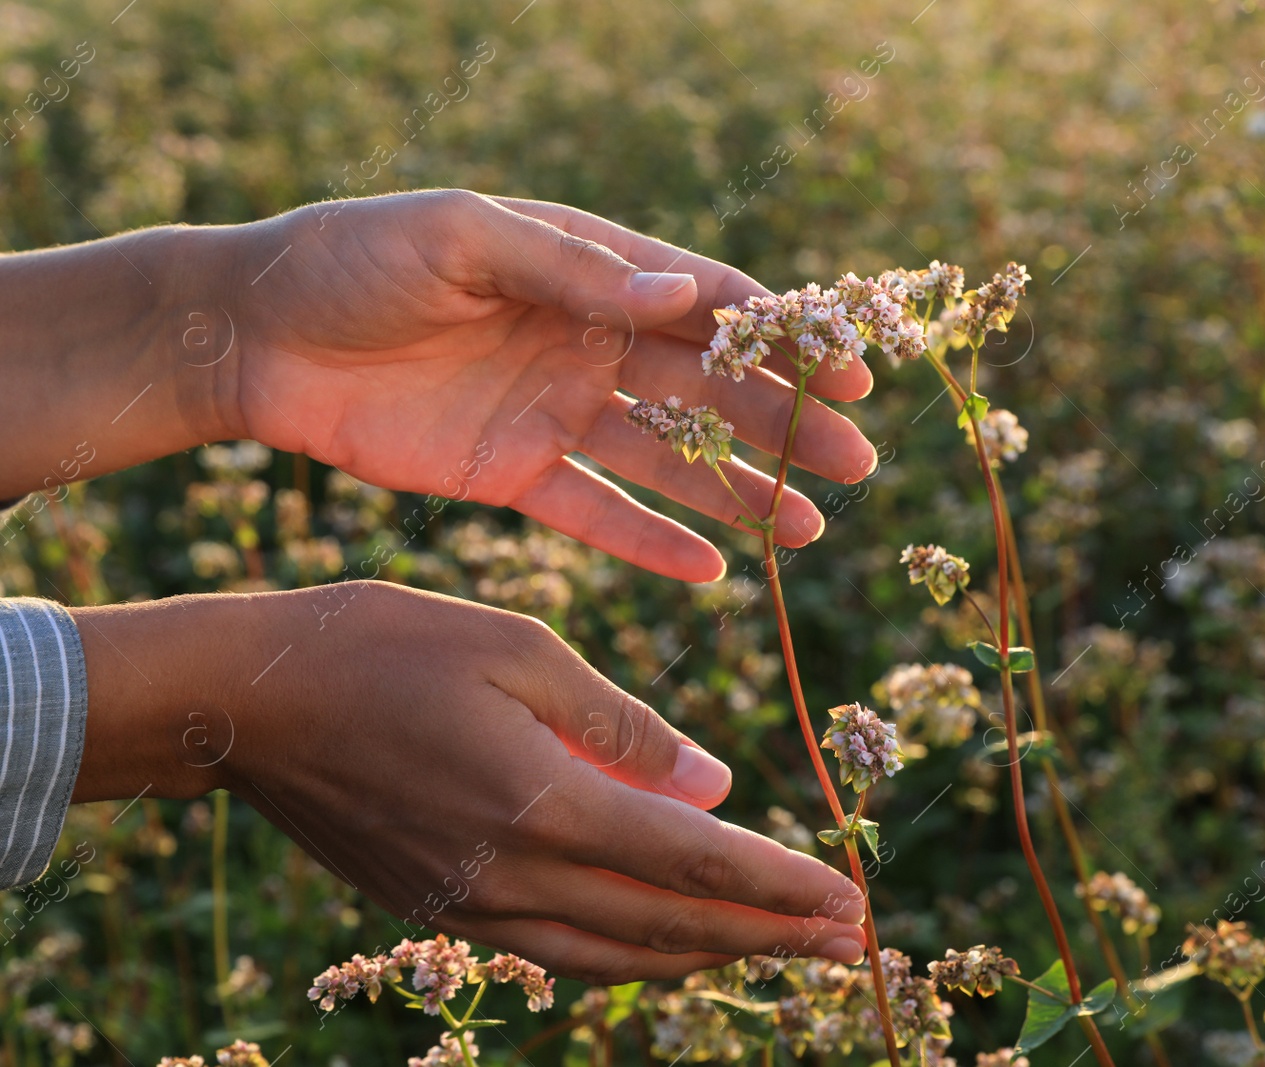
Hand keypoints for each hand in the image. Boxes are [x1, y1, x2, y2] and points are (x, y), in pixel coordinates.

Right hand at [70, 584, 867, 983]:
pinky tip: (663, 939)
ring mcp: (470, 908)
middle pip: (667, 927)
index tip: (850, 900)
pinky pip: (558, 950)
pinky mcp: (440, 910)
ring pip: (615, 955)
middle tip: (845, 940)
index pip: (692, 864)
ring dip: (703, 956)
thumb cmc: (382, 646)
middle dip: (765, 936)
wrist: (245, 701)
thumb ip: (623, 726)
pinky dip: (628, 952)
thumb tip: (716, 780)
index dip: (779, 886)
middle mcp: (511, 878)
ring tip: (774, 948)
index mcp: (541, 805)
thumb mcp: (519, 649)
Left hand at [213, 189, 879, 581]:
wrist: (254, 336)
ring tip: (804, 529)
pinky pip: (598, 515)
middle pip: (709, 391)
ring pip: (669, 460)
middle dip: (784, 426)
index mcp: (587, 270)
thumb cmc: (355, 261)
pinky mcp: (514, 473)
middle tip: (855, 467)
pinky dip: (652, 540)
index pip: (709, 305)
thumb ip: (572, 270)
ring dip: (739, 492)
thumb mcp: (461, 241)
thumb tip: (686, 296)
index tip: (855, 374)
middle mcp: (587, 343)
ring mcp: (555, 412)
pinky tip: (716, 566)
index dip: (785, 339)